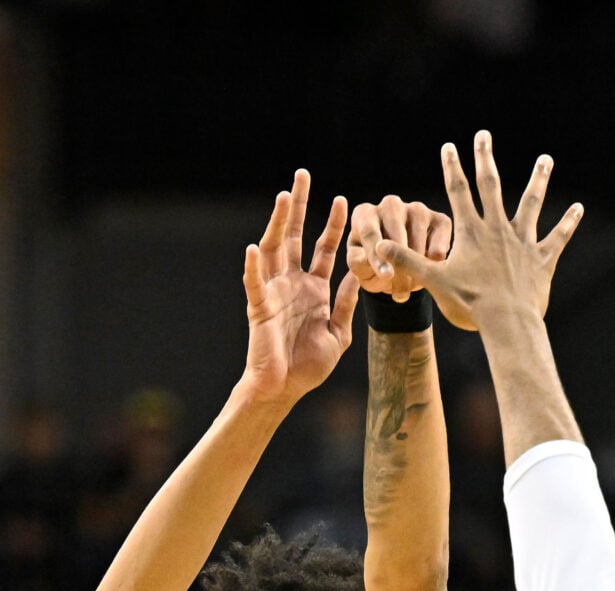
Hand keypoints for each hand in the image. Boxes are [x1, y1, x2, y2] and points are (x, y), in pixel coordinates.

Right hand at [241, 171, 359, 404]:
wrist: (283, 390)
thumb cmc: (308, 366)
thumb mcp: (339, 332)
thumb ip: (347, 304)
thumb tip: (361, 277)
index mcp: (312, 289)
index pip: (323, 248)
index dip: (333, 225)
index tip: (344, 200)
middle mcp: (291, 284)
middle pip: (294, 237)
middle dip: (299, 207)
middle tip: (303, 175)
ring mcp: (274, 293)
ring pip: (274, 250)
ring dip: (278, 224)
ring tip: (284, 198)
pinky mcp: (259, 309)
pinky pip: (255, 285)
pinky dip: (254, 267)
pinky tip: (254, 247)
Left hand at [348, 197, 452, 303]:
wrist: (396, 270)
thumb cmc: (372, 267)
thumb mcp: (360, 268)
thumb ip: (359, 263)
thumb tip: (370, 259)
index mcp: (365, 215)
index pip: (370, 232)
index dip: (378, 255)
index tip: (386, 275)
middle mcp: (390, 205)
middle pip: (397, 233)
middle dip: (400, 266)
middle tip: (401, 293)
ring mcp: (416, 209)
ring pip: (419, 238)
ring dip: (417, 267)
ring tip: (411, 287)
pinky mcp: (439, 220)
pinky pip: (441, 240)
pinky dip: (436, 260)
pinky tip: (429, 272)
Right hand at [371, 131, 583, 332]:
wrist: (507, 323)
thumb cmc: (469, 304)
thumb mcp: (433, 282)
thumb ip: (408, 260)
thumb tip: (379, 246)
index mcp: (471, 232)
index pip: (457, 192)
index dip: (452, 167)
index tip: (449, 146)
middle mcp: (497, 230)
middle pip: (491, 186)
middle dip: (485, 158)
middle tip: (484, 134)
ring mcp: (522, 243)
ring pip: (531, 204)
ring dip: (538, 179)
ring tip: (545, 158)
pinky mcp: (541, 260)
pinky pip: (557, 237)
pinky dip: (568, 222)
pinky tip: (578, 207)